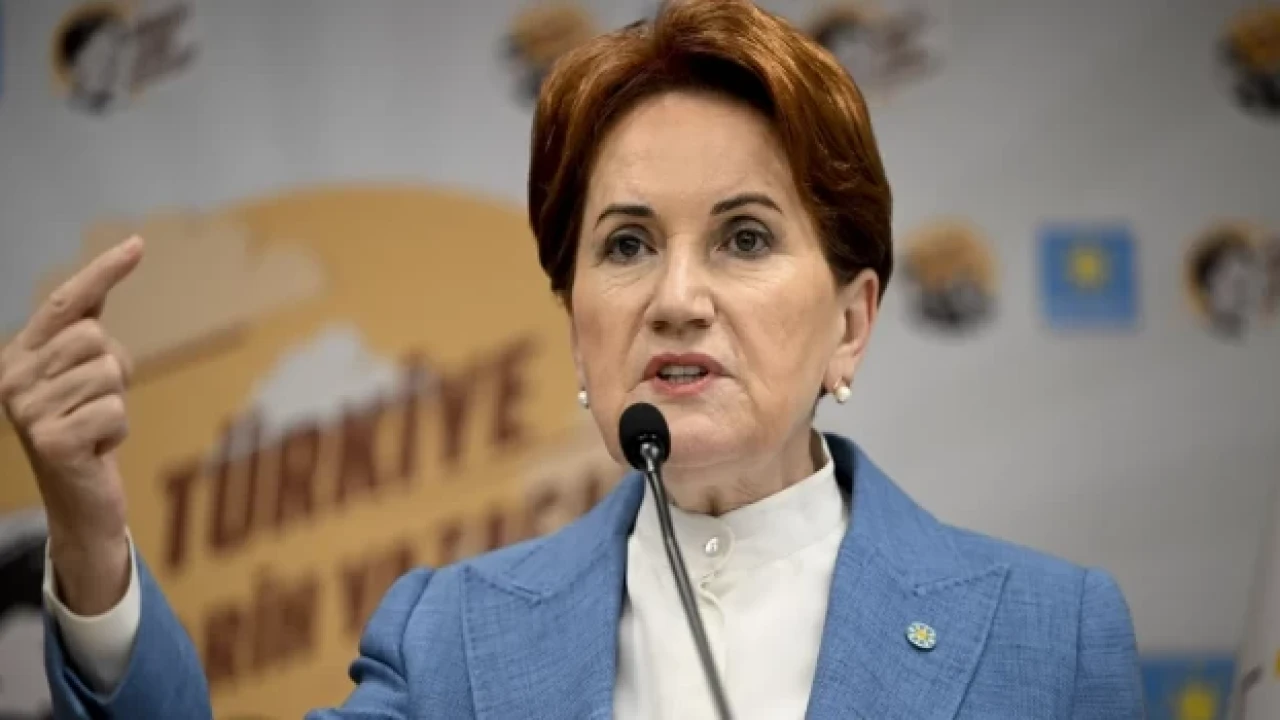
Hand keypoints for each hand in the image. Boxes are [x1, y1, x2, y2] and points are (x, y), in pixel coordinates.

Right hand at [0, 237, 142, 613]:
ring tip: (93, 426)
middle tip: (95, 403)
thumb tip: (127, 251)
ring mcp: (27, 411)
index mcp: (20, 354)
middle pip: (96, 339)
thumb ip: (92, 324)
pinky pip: (114, 412)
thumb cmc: (86, 426)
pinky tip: (95, 448)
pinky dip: (117, 431)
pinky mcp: (50, 441)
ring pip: (109, 376)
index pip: (68, 303)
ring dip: (116, 404)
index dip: (103, 272)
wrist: (78, 498)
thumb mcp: (86, 372)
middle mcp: (13, 377)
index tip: (138, 243)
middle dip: (114, 370)